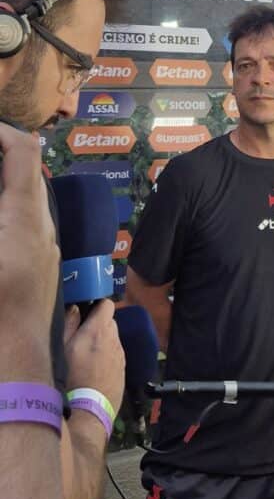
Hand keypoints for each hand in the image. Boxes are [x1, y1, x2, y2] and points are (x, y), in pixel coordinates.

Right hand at [0, 122, 58, 375]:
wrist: (15, 366)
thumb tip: (5, 204)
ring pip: (25, 200)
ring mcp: (45, 247)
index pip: (23, 151)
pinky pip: (25, 225)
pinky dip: (7, 213)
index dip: (0, 131)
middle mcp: (42, 225)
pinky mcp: (40, 267)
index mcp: (24, 214)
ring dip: (3, 187)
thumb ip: (0, 208)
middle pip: (25, 173)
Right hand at [64, 299, 124, 415]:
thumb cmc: (71, 378)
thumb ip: (69, 324)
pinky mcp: (123, 369)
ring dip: (102, 342)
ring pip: (113, 339)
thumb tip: (75, 308)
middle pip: (109, 322)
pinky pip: (116, 355)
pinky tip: (94, 370)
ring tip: (86, 357)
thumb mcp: (62, 348)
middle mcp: (115, 339)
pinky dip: (107, 357)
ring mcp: (121, 354)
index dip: (97, 305)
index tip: (86, 312)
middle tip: (81, 337)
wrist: (89, 411)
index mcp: (99, 330)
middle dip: (97, 325)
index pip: (107, 304)